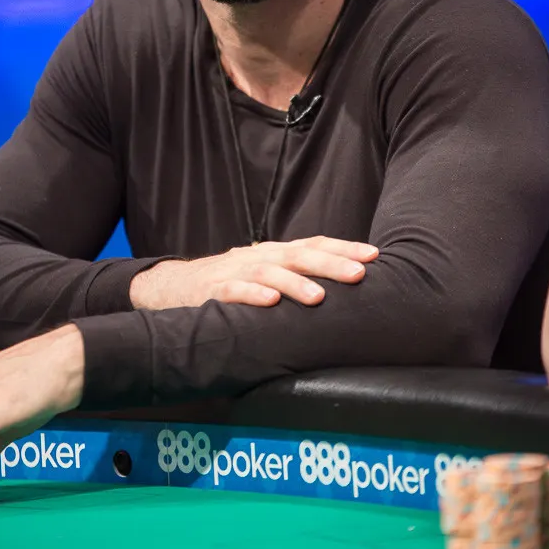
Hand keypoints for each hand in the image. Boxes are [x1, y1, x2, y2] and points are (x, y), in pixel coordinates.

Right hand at [130, 235, 378, 310]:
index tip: (374, 256)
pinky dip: (252, 295)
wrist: (174, 287)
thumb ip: (297, 276)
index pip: (314, 245)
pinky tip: (270, 303)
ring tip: (318, 297)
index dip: (343, 249)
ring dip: (295, 283)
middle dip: (331, 264)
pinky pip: (234, 292)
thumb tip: (345, 286)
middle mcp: (260, 257)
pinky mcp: (213, 291)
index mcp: (276, 253)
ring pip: (270, 273)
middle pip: (299, 255)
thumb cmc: (231, 283)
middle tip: (360, 274)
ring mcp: (236, 272)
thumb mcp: (266, 274)